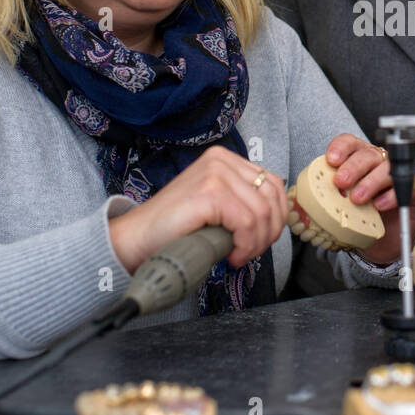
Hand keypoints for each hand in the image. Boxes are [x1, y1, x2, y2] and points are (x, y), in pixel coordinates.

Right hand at [108, 145, 287, 271]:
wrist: (138, 238)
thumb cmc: (176, 227)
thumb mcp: (218, 206)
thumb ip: (243, 201)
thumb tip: (276, 217)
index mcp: (225, 159)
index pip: (274, 184)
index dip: (276, 217)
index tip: (261, 240)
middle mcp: (221, 160)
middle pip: (272, 197)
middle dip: (269, 232)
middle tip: (250, 251)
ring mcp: (215, 173)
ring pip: (262, 213)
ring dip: (256, 242)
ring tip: (239, 255)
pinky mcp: (209, 192)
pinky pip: (247, 223)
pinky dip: (245, 245)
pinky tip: (232, 255)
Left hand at [323, 134, 414, 265]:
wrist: (385, 242)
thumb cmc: (362, 218)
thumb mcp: (341, 205)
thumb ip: (326, 197)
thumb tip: (300, 201)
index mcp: (358, 159)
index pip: (350, 142)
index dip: (340, 148)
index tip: (331, 160)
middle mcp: (378, 162)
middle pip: (367, 154)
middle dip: (353, 166)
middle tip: (341, 182)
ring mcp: (397, 174)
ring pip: (386, 167)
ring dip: (370, 181)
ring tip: (357, 198)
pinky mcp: (413, 189)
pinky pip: (405, 185)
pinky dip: (391, 195)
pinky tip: (378, 206)